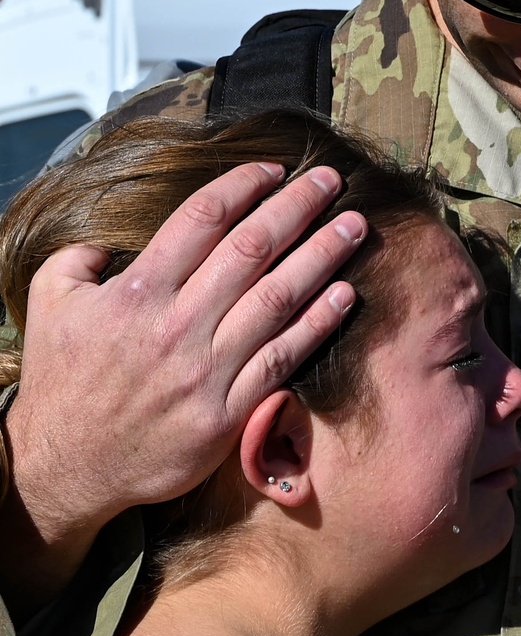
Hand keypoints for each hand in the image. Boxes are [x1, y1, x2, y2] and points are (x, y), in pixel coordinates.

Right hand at [2, 161, 365, 612]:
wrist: (67, 466)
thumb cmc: (62, 382)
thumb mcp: (50, 303)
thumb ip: (79, 258)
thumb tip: (111, 236)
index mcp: (137, 291)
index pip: (202, 219)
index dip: (244, 186)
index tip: (274, 169)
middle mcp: (177, 325)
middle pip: (252, 249)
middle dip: (297, 207)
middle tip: (331, 180)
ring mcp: (207, 369)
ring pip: (278, 298)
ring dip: (322, 256)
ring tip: (355, 227)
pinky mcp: (228, 411)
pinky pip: (283, 357)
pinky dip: (319, 323)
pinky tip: (346, 294)